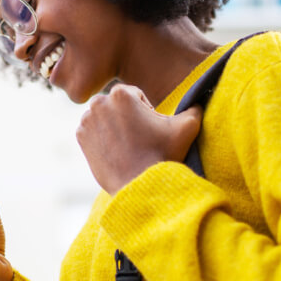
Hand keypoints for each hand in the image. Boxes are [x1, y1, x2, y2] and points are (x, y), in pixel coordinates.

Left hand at [76, 84, 202, 194]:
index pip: (135, 95)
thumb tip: (199, 100)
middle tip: (139, 138)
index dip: (146, 111)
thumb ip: (194, 108)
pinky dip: (102, 138)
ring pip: (104, 117)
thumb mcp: (187, 127)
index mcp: (120, 93)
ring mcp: (86, 121)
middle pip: (117, 104)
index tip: (149, 129)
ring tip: (128, 145)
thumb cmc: (162, 155)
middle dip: (128, 117)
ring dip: (114, 126)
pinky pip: (93, 131)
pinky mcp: (81, 138)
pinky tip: (116, 151)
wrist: (140, 186)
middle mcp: (98, 103)